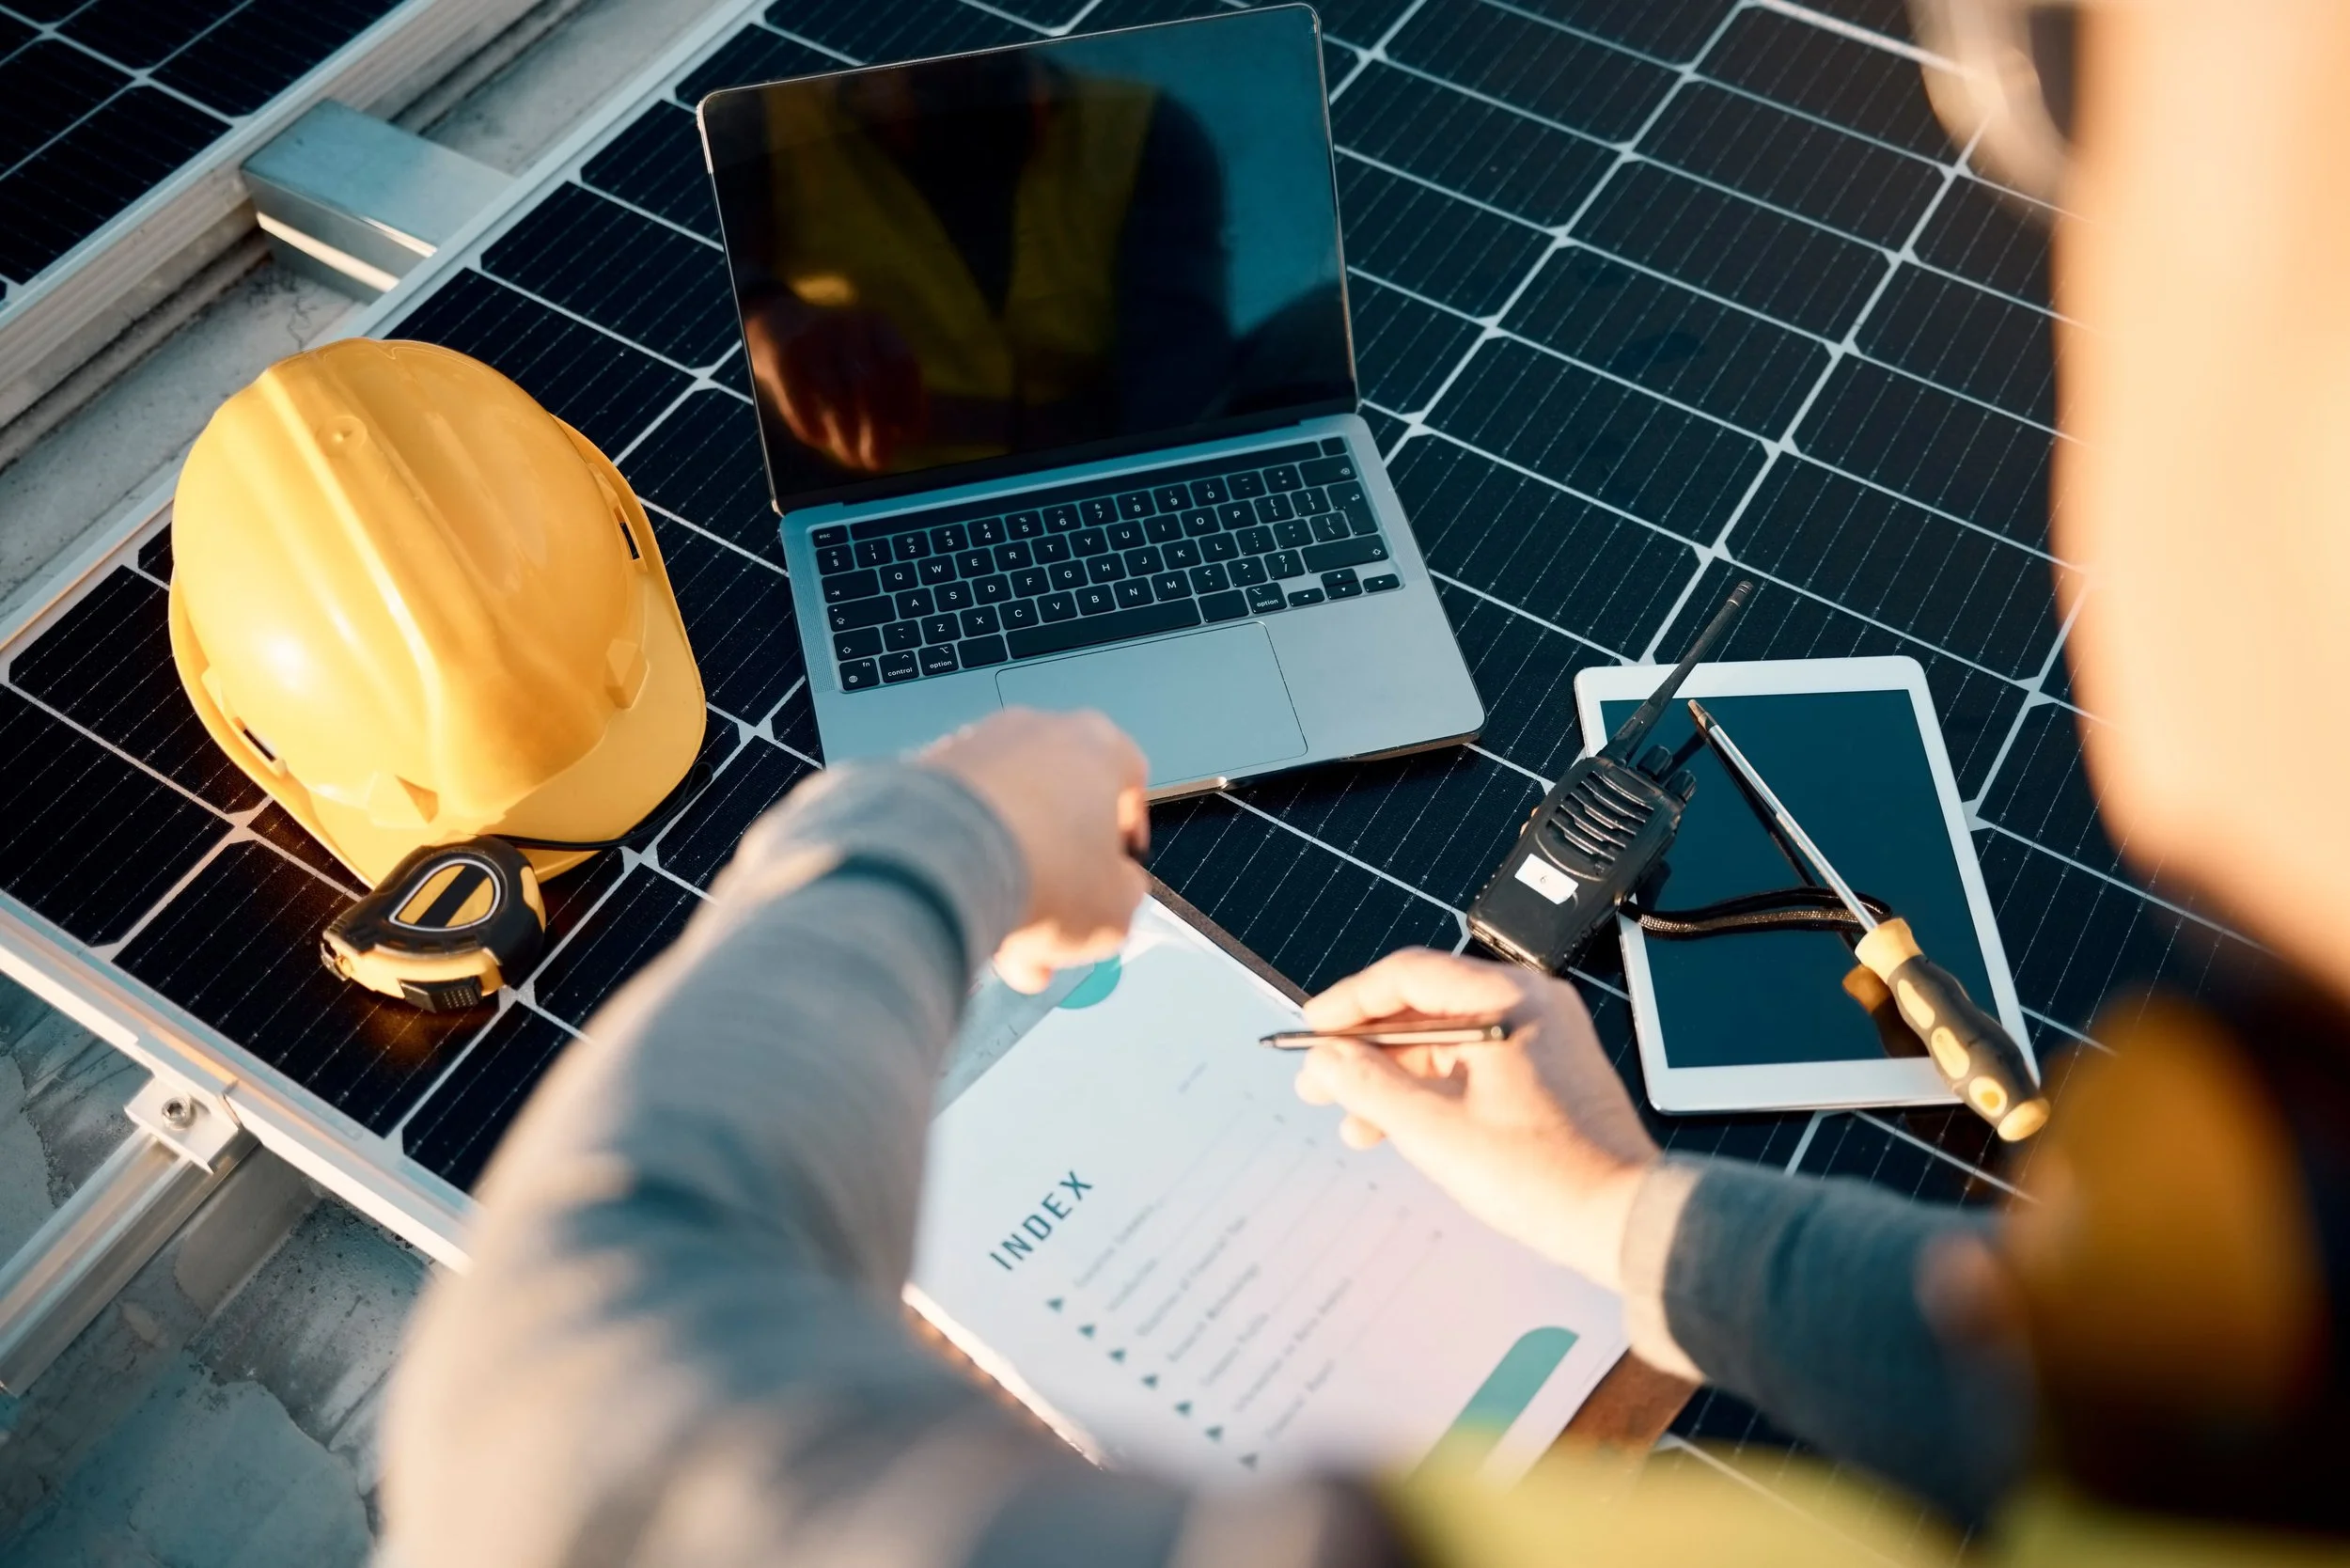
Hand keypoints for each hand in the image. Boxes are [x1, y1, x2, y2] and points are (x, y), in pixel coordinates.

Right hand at [743, 298, 926, 472]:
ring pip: (835, 397)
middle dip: (876, 431)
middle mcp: (848, 325)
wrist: (776, 324)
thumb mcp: (866, 363)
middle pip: (869, 384)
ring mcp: (814, 337)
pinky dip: (812, 426)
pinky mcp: (784, 355)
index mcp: (877, 326)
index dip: (910, 403)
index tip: (906, 435)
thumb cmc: (835, 360)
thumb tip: (910, 433)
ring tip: (850, 456)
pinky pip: (800, 401)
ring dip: (845, 436)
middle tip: (876, 461)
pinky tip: (820, 438)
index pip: (902, 363)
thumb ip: (891, 394)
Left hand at [919, 708, 1148, 993]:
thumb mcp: (1116, 910)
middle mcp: (1038, 729)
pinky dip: (965, 860)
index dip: (1124, 835)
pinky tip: (963, 910)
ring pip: (1008, 816)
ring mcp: (977, 742)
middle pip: (1060, 806)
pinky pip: (960, 819)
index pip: (1128, 781)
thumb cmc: (1045, 874)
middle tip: (1053, 927)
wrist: (942, 863)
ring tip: (1003, 935)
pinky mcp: (925, 767)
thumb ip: (1124, 893)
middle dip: (1059, 872)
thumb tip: (1111, 890)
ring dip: (1011, 872)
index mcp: (1100, 745)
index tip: (1114, 873)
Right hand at [1293, 949, 1658, 1288]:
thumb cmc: (1547, 1176)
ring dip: (1397, 1076)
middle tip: (1322, 1082)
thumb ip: (1369, 1086)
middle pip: (1426, 1006)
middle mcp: (1531, 1005)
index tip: (1312, 1031)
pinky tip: (1404, 1127)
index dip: (1349, 1002)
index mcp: (1509, 999)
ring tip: (1356, 1122)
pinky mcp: (1548, 1071)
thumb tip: (1325, 1060)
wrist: (1624, 1219)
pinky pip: (1474, 1063)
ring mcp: (1544, 1037)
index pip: (1408, 975)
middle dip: (1367, 1048)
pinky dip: (1434, 1089)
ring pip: (1447, 1040)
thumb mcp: (1435, 1130)